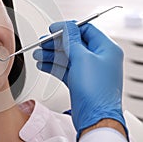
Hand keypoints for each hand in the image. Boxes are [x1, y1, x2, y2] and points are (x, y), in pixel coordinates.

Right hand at [33, 21, 126, 138]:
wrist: (94, 117)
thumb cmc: (96, 91)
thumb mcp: (82, 58)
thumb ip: (72, 40)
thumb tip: (66, 26)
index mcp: (105, 49)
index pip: (85, 30)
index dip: (68, 28)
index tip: (53, 29)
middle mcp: (98, 58)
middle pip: (73, 43)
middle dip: (56, 43)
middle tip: (42, 43)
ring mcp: (88, 70)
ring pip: (67, 56)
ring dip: (51, 54)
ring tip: (38, 54)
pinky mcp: (79, 81)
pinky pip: (64, 68)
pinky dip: (53, 66)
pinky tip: (42, 64)